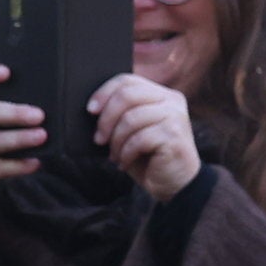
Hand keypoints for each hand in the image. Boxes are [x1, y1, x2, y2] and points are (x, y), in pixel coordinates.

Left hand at [85, 71, 203, 201]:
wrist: (175, 184)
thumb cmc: (149, 157)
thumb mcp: (133, 131)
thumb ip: (122, 114)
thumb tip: (93, 108)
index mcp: (161, 94)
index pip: (127, 80)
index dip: (104, 93)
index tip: (90, 110)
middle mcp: (172, 100)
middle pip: (127, 95)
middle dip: (106, 119)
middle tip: (99, 139)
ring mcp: (176, 116)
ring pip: (131, 118)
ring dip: (116, 141)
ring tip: (115, 155)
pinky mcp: (174, 136)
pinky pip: (139, 139)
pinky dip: (126, 153)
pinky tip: (125, 162)